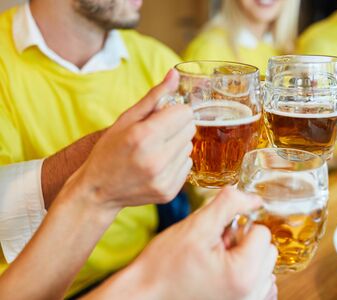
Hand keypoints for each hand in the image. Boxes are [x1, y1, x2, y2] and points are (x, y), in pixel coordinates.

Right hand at [73, 69, 195, 208]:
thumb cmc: (109, 150)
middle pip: (190, 129)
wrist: (98, 190)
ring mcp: (164, 178)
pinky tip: (157, 165)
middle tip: (156, 134)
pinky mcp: (169, 192)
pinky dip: (176, 162)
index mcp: (144, 136)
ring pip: (190, 147)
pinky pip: (187, 165)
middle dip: (177, 127)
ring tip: (155, 151)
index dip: (174, 111)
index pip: (185, 113)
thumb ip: (154, 97)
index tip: (163, 116)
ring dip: (177, 145)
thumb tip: (175, 74)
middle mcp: (156, 159)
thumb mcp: (126, 119)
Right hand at [86, 188, 277, 299]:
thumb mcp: (196, 226)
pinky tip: (222, 275)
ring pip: (264, 267)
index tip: (216, 236)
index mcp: (244, 273)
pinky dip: (246, 276)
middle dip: (243, 243)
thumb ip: (229, 205)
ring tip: (216, 263)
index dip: (237, 226)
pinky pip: (260, 285)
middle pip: (267, 250)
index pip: (262, 233)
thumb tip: (254, 198)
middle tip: (215, 248)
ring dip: (245, 259)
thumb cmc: (164, 266)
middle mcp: (252, 294)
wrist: (144, 294)